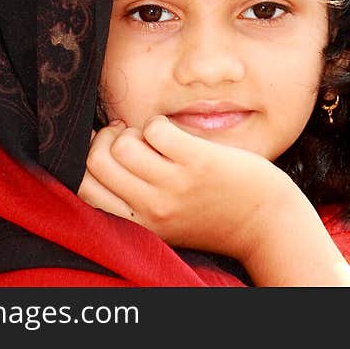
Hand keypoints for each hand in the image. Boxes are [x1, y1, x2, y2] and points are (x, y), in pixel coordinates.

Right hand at [78, 115, 296, 261]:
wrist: (265, 224)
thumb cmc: (213, 215)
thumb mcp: (165, 220)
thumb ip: (134, 198)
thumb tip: (102, 150)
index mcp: (139, 225)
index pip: (83, 190)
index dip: (89, 160)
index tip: (111, 151)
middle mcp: (151, 209)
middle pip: (95, 163)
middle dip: (106, 139)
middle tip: (128, 136)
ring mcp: (174, 185)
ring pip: (121, 144)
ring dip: (133, 131)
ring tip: (154, 137)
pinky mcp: (197, 162)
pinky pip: (154, 129)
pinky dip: (158, 123)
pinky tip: (174, 133)